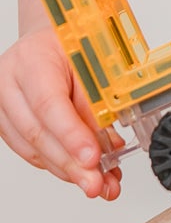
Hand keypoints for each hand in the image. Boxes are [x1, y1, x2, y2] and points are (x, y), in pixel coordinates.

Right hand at [0, 30, 123, 200]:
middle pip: (38, 133)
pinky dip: (59, 165)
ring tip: (98, 182)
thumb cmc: (68, 44)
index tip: (92, 158)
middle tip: (97, 183)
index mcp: (31, 59)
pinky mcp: (6, 124)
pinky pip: (32, 152)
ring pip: (33, 149)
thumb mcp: (90, 59)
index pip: (48, 103)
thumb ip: (95, 99)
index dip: (71, 135)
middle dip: (71, 164)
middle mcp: (9, 83)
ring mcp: (3, 105)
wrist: (47, 40)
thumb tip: (108, 142)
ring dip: (67, 171)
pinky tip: (81, 171)